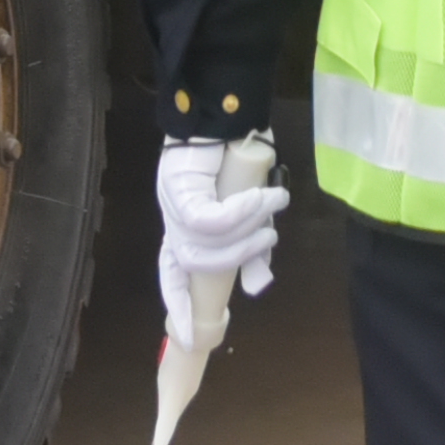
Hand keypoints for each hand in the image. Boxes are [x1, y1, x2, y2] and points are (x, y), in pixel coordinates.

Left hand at [152, 137, 285, 347]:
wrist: (226, 107)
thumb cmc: (239, 157)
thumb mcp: (251, 208)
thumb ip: (251, 247)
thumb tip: (257, 288)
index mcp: (184, 229)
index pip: (173, 275)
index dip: (180, 306)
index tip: (192, 337)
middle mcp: (173, 219)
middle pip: (193, 263)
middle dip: (232, 260)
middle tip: (268, 238)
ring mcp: (171, 203)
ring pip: (205, 242)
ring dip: (245, 231)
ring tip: (272, 207)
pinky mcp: (178, 184)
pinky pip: (210, 217)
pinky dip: (240, 211)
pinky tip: (262, 195)